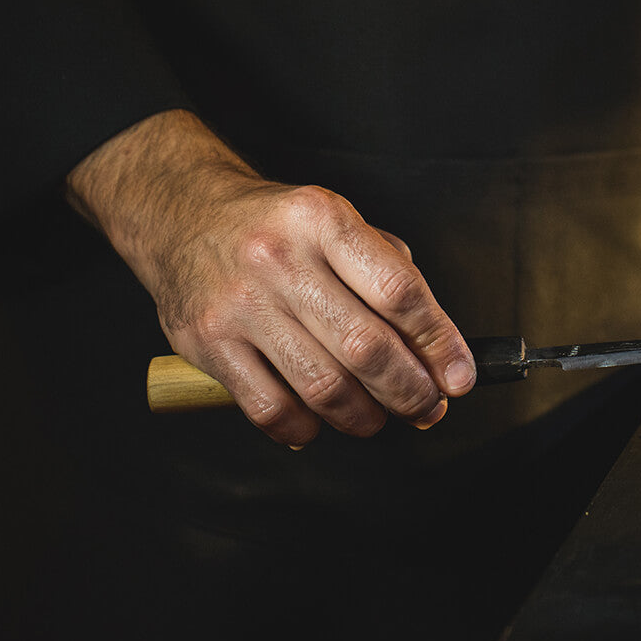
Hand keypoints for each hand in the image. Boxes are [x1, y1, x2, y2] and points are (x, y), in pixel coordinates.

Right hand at [66, 110, 475, 446]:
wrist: (180, 212)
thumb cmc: (275, 227)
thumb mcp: (335, 220)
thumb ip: (386, 271)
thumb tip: (436, 348)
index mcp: (323, 219)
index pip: (400, 292)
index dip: (439, 343)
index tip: (460, 377)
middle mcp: (280, 258)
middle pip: (367, 348)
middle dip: (411, 392)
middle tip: (427, 408)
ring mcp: (239, 303)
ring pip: (322, 386)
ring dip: (364, 418)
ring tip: (378, 419)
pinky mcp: (207, 342)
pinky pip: (269, 408)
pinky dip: (304, 428)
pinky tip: (318, 423)